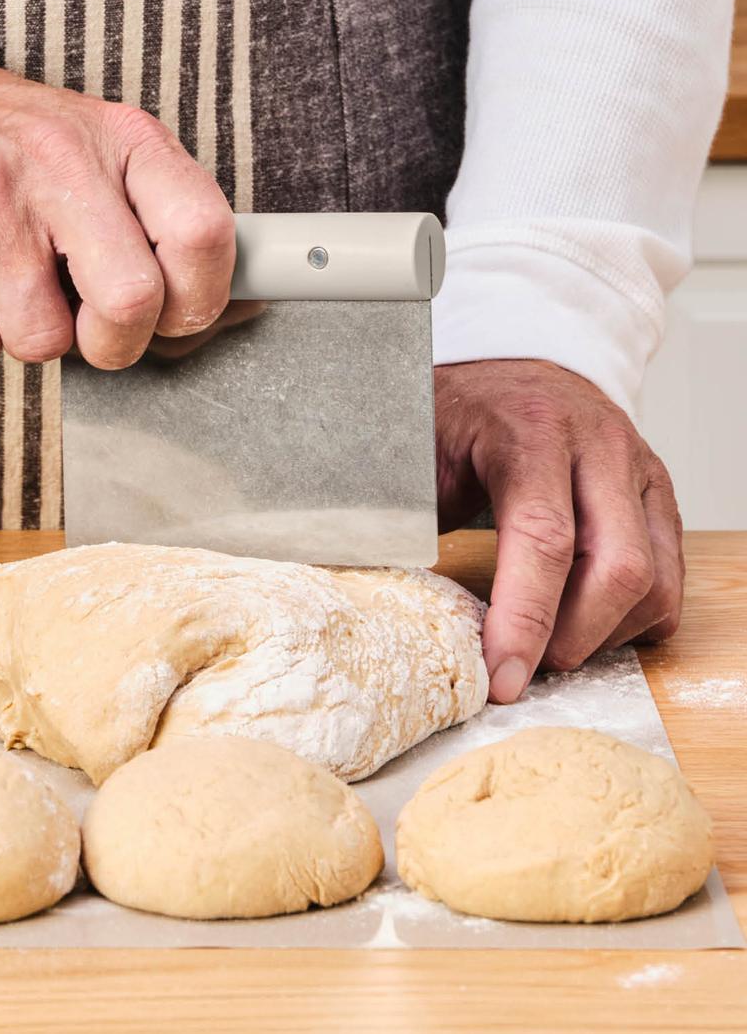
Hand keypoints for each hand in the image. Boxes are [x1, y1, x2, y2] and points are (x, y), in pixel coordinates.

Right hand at [0, 58, 234, 369]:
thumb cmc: (4, 146)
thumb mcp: (93, 148)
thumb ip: (156, 213)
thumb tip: (237, 297)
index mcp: (120, 138)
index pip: (204, 231)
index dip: (201, 297)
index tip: (177, 311)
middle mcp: (58, 159)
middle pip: (132, 302)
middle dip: (113, 342)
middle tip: (89, 326)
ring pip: (44, 339)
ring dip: (28, 333)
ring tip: (6, 277)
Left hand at [435, 359, 683, 702]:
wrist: (511, 367)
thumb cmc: (460, 412)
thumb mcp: (420, 447)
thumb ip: (406, 511)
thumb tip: (373, 582)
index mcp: (532, 428)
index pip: (543, 538)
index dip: (524, 619)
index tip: (501, 676)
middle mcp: (600, 446)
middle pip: (617, 567)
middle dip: (572, 639)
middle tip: (526, 669)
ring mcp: (639, 470)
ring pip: (655, 582)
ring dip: (605, 635)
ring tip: (549, 643)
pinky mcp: (659, 496)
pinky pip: (670, 579)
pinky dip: (634, 619)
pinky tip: (585, 621)